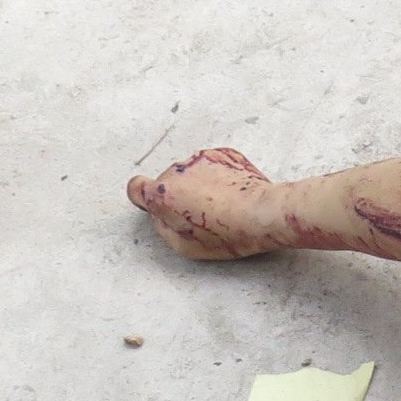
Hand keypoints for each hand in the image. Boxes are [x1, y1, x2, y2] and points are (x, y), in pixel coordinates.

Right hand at [126, 147, 284, 259]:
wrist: (264, 213)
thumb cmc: (228, 233)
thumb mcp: (183, 246)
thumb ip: (162, 227)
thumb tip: (161, 215)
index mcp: (162, 194)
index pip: (136, 188)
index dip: (143, 196)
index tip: (154, 202)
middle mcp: (177, 170)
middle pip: (169, 182)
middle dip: (180, 194)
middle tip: (203, 214)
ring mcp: (201, 158)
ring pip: (192, 172)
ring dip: (201, 183)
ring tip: (224, 204)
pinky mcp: (224, 153)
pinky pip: (214, 164)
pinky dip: (220, 175)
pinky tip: (235, 192)